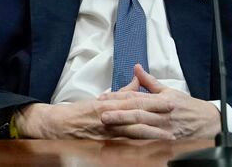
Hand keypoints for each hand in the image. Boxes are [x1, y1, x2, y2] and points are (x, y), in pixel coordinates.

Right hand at [15, 95, 174, 139]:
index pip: (136, 101)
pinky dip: (134, 147)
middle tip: (173, 117)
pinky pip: (121, 146)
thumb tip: (137, 81)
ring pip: (131, 131)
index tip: (170, 102)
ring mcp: (105, 130)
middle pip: (136, 115)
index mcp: (111, 103)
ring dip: (150, 133)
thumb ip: (122, 92)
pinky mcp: (101, 143)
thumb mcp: (102, 99)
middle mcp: (109, 115)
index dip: (154, 102)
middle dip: (156, 116)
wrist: (58, 124)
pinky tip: (147, 150)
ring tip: (166, 136)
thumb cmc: (81, 111)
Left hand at [98, 64, 220, 138]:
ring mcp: (164, 128)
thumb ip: (150, 81)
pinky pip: (149, 139)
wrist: (207, 122)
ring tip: (108, 125)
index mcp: (161, 99)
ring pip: (141, 127)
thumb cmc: (186, 106)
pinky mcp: (167, 140)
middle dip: (118, 113)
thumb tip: (137, 68)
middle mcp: (162, 113)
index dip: (118, 97)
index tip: (103, 98)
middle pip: (137, 112)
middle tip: (101, 113)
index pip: (136, 97)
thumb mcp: (169, 90)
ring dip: (124, 126)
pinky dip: (136, 140)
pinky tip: (124, 140)